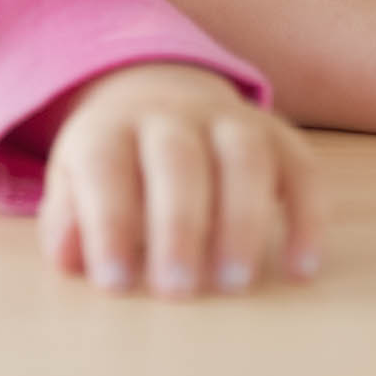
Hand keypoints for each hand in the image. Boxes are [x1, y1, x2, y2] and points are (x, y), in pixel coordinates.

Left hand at [37, 63, 320, 297]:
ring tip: (234, 282)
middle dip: (178, 225)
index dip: (108, 222)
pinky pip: (301, 165)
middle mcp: (172, 112)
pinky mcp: (277, 133)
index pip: (105, 165)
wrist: (155, 86)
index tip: (115, 282)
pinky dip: (307, 215)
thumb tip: (71, 259)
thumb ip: (69, 217)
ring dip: (242, 218)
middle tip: (177, 289)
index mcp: (111, 125)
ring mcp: (229, 117)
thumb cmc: (113, 156)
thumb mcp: (74, 176)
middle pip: (177, 157)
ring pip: (243, 154)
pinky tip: (300, 266)